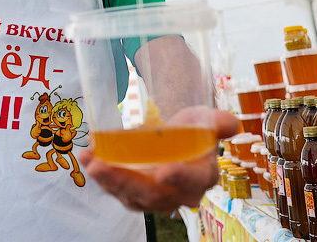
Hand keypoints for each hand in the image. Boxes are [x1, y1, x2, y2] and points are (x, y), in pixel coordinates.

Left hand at [78, 109, 238, 212]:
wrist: (175, 139)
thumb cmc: (192, 131)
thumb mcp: (204, 119)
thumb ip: (216, 121)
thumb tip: (230, 124)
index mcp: (202, 176)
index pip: (193, 181)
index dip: (180, 177)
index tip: (164, 170)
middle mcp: (178, 194)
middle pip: (153, 195)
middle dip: (126, 182)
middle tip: (103, 167)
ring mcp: (153, 197)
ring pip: (130, 196)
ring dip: (108, 180)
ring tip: (90, 162)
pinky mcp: (133, 193)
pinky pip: (115, 187)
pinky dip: (99, 173)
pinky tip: (85, 155)